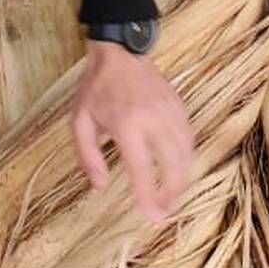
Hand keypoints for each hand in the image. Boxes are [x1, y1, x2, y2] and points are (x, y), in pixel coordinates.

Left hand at [71, 43, 193, 223]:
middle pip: (174, 165)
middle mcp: (153, 120)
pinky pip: (189, 138)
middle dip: (173, 193)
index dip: (149, 195)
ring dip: (183, 178)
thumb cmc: (96, 88)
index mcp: (127, 126)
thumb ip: (87, 155)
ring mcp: (170, 112)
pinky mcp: (179, 106)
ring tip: (174, 196)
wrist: (120, 52)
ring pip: (186, 153)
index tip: (152, 215)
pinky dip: (187, 157)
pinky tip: (180, 168)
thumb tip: (99, 184)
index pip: (143, 169)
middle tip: (166, 211)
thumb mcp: (79, 121)